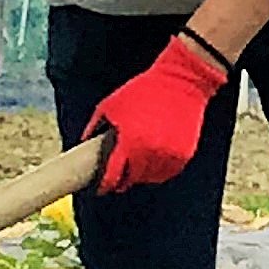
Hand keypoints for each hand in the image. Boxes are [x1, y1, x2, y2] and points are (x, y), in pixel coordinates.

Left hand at [86, 29, 232, 193]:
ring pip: (150, 177)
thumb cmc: (143, 91)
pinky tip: (154, 157)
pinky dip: (159, 168)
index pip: (112, 176)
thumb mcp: (110, 105)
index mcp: (129, 141)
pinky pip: (167, 172)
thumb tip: (84, 145)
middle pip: (132, 179)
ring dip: (142, 173)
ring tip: (138, 160)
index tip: (100, 186)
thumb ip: (95, 128)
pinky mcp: (184, 154)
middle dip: (123, 177)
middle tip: (120, 170)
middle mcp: (150, 152)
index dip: (104, 184)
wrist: (181, 82)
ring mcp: (168, 154)